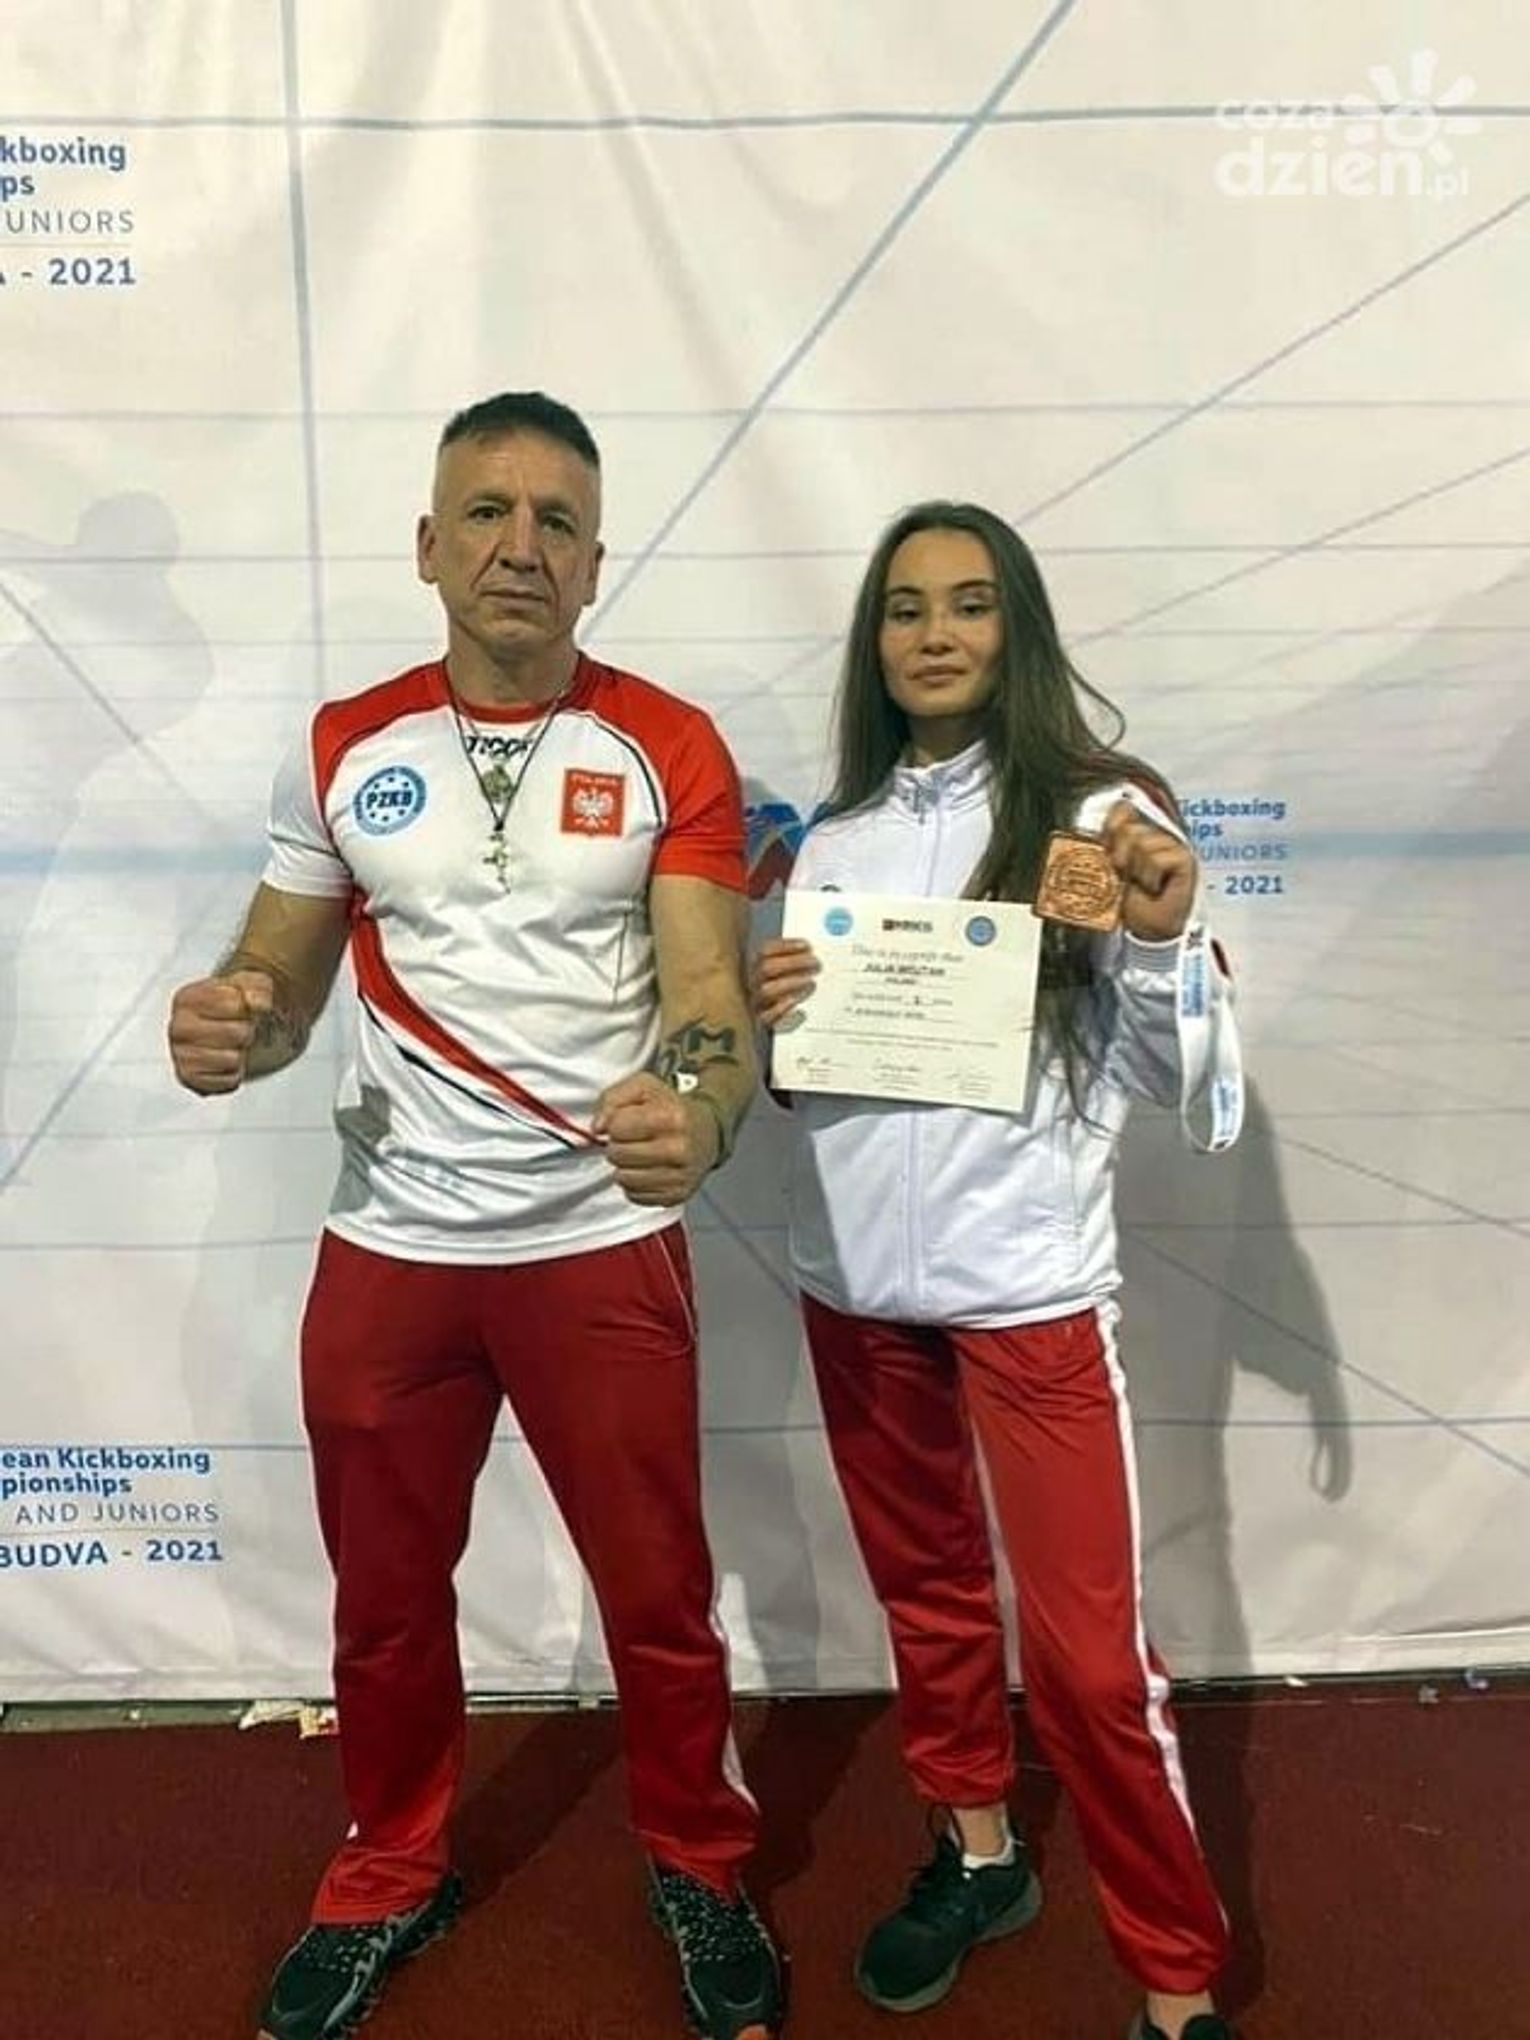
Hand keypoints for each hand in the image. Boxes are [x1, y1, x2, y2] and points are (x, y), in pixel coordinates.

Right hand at [166, 971, 273, 1095]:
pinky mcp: (189, 1079)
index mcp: (187, 998)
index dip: (247, 1007)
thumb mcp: (248, 985)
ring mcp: (180, 1054)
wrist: (220, 1029)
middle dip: (246, 1031)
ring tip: (229, 1044)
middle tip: (237, 1028)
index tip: (239, 1006)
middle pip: (237, 1033)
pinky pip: (229, 1080)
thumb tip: (257, 1003)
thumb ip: (257, 987)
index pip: (234, 1003)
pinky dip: (234, 1073)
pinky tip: (223, 1061)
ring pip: (233, 1059)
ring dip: (240, 1053)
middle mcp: (177, 1027)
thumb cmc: (231, 1006)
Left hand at [592, 1072, 719, 1205]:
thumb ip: (612, 1099)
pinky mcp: (677, 1195)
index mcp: (671, 1117)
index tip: (627, 1122)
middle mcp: (679, 1149)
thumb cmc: (671, 1108)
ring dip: (624, 1166)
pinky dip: (635, 1183)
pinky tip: (647, 1169)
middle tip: (633, 1139)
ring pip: (623, 1179)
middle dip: (618, 1145)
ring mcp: (680, 1176)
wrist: (708, 1131)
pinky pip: (634, 1196)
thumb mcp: (643, 1087)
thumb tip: (597, 1128)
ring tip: (639, 1154)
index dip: (615, 1124)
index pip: (617, 1128)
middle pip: (617, 1155)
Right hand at [751, 938, 819, 1029]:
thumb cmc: (783, 986)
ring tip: (812, 982)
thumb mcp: (784, 969)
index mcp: (755, 964)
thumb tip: (811, 952)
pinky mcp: (762, 1020)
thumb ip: (794, 959)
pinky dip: (782, 1008)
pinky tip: (797, 1002)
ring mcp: (755, 1000)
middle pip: (767, 968)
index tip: (808, 946)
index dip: (787, 946)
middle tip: (816, 964)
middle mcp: (752, 981)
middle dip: (794, 963)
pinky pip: (767, 1016)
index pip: (765, 951)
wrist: (769, 1018)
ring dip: (792, 984)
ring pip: (767, 990)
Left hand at [1102, 800, 1196, 941]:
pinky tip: (1156, 888)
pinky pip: (1157, 859)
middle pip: (1129, 828)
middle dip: (1120, 857)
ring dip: (1136, 871)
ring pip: (1143, 844)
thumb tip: (1094, 830)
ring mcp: (1173, 843)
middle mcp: (1156, 833)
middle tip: (1127, 876)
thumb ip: (1104, 846)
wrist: (1148, 929)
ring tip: (1143, 884)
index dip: (1111, 828)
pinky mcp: (1185, 858)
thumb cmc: (1130, 900)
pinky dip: (1150, 878)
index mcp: (1136, 832)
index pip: (1122, 809)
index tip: (1108, 853)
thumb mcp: (1108, 869)